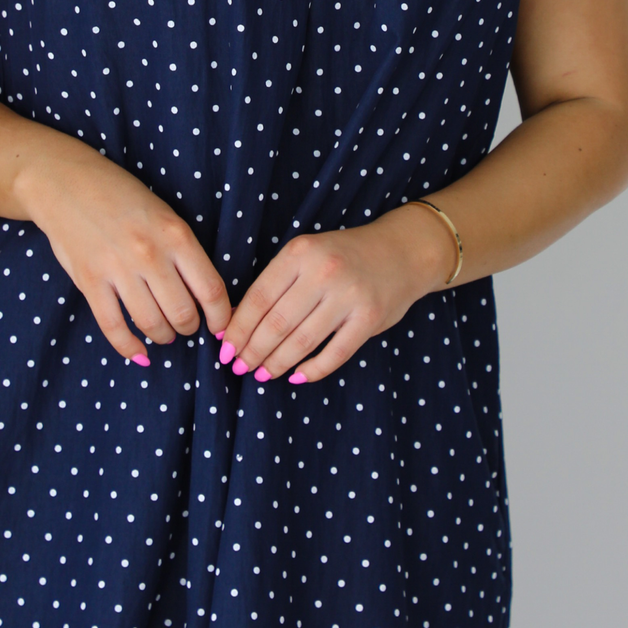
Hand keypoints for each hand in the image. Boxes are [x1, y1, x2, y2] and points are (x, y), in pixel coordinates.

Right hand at [17, 147, 232, 365]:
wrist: (65, 182)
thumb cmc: (121, 197)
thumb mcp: (164, 215)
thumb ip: (184, 252)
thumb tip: (208, 295)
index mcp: (176, 234)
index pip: (211, 289)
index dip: (221, 317)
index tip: (221, 328)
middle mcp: (150, 254)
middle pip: (183, 313)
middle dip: (189, 328)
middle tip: (186, 327)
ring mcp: (117, 268)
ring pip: (152, 324)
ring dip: (163, 336)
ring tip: (164, 334)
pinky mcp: (89, 281)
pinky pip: (114, 327)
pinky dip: (129, 347)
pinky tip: (138, 353)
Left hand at [215, 207, 454, 384]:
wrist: (402, 251)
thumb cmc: (345, 255)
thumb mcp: (308, 255)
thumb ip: (277, 283)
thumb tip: (238, 320)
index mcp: (300, 252)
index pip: (258, 298)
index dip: (238, 328)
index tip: (225, 349)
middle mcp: (323, 272)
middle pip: (276, 323)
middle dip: (253, 351)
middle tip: (239, 368)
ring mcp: (349, 296)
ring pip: (302, 341)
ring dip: (277, 363)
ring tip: (263, 374)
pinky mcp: (369, 318)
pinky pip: (335, 354)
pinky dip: (313, 369)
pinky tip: (298, 376)